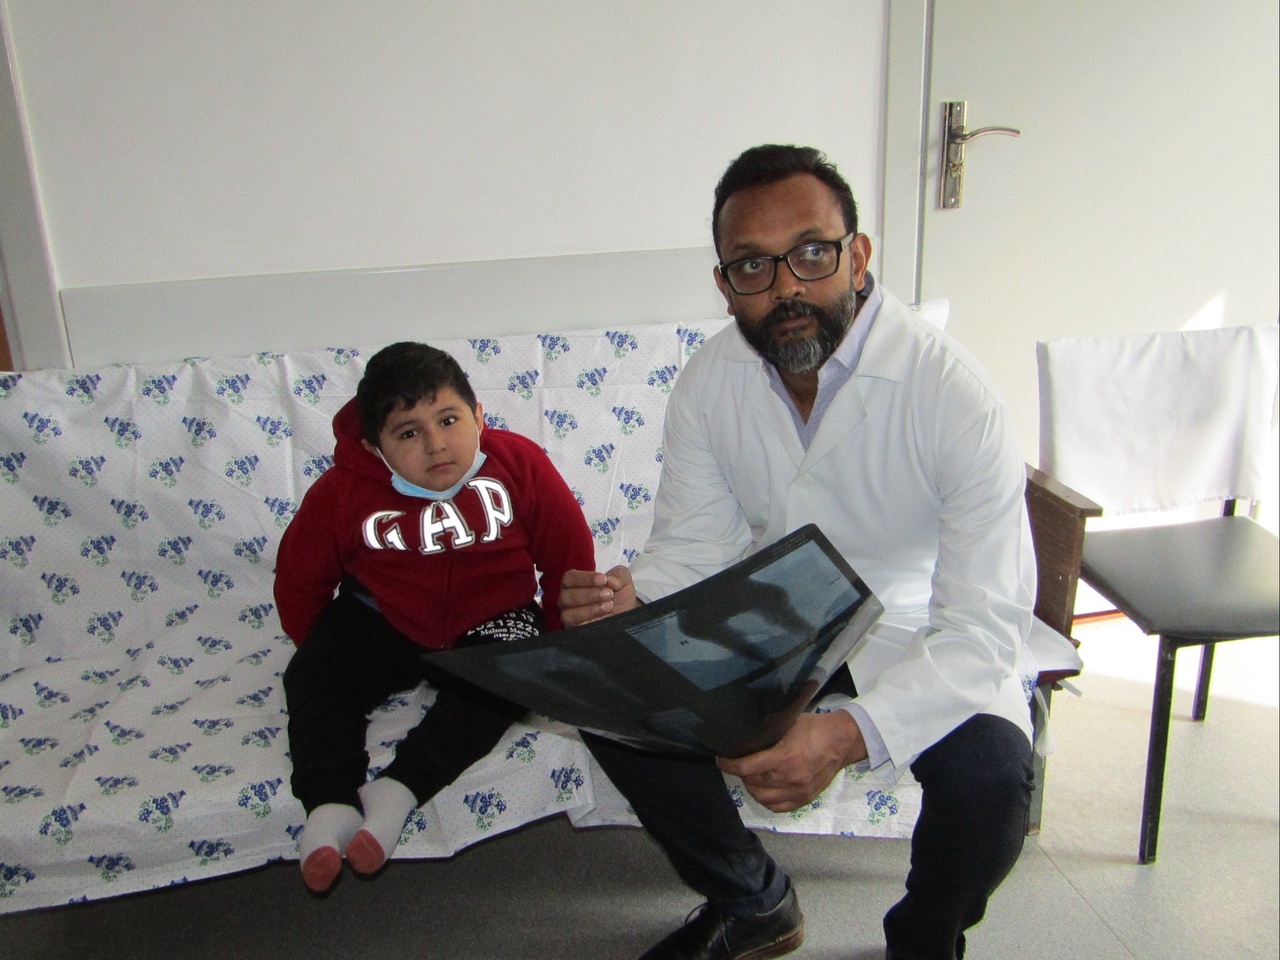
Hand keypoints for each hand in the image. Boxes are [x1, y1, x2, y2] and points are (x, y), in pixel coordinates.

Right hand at [558, 566, 637, 626]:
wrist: (627, 615)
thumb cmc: (619, 595)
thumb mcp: (623, 580)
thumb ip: (618, 575)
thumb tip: (610, 581)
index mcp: (574, 583)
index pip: (569, 578)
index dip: (585, 578)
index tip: (603, 579)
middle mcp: (568, 599)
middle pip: (567, 596)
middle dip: (589, 594)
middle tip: (609, 594)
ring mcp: (570, 617)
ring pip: (569, 614)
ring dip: (590, 608)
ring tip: (609, 605)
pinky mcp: (576, 630)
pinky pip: (576, 627)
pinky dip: (590, 619)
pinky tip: (605, 615)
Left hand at [717, 711, 867, 812]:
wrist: (841, 741)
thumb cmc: (814, 728)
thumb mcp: (788, 723)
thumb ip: (768, 732)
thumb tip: (745, 735)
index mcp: (784, 757)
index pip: (747, 768)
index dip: (730, 765)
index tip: (721, 760)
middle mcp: (789, 778)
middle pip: (753, 783)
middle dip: (742, 774)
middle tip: (739, 765)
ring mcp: (798, 791)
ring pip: (764, 798)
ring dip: (752, 788)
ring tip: (750, 778)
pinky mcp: (805, 798)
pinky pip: (779, 807)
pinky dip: (767, 800)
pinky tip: (764, 790)